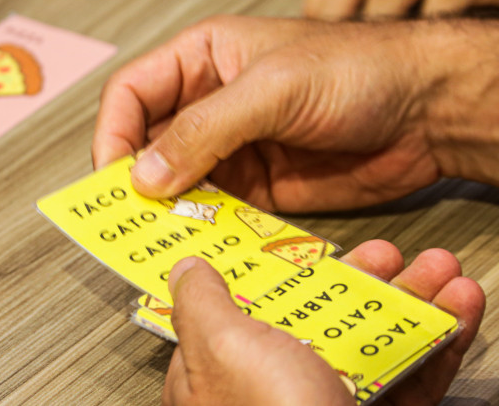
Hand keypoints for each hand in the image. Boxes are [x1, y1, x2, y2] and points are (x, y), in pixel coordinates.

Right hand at [92, 16, 498, 211]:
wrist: (427, 110)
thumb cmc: (360, 69)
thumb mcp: (274, 87)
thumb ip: (206, 128)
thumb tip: (147, 173)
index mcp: (203, 57)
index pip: (132, 92)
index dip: (113, 132)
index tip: (111, 175)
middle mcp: (209, 102)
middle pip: (146, 142)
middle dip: (134, 178)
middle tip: (127, 215)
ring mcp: (231, 147)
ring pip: (176, 181)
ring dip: (165, 208)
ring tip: (159, 234)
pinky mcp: (256, 186)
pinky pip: (214, 209)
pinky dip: (201, 228)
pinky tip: (199, 241)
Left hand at [162, 240, 484, 405]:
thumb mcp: (220, 346)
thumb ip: (202, 304)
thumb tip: (186, 270)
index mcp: (222, 377)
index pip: (247, 316)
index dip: (281, 279)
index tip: (317, 252)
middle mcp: (274, 396)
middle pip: (321, 324)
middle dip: (365, 282)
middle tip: (392, 255)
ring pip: (374, 348)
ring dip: (414, 304)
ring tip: (442, 273)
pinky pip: (411, 383)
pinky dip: (438, 345)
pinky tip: (458, 311)